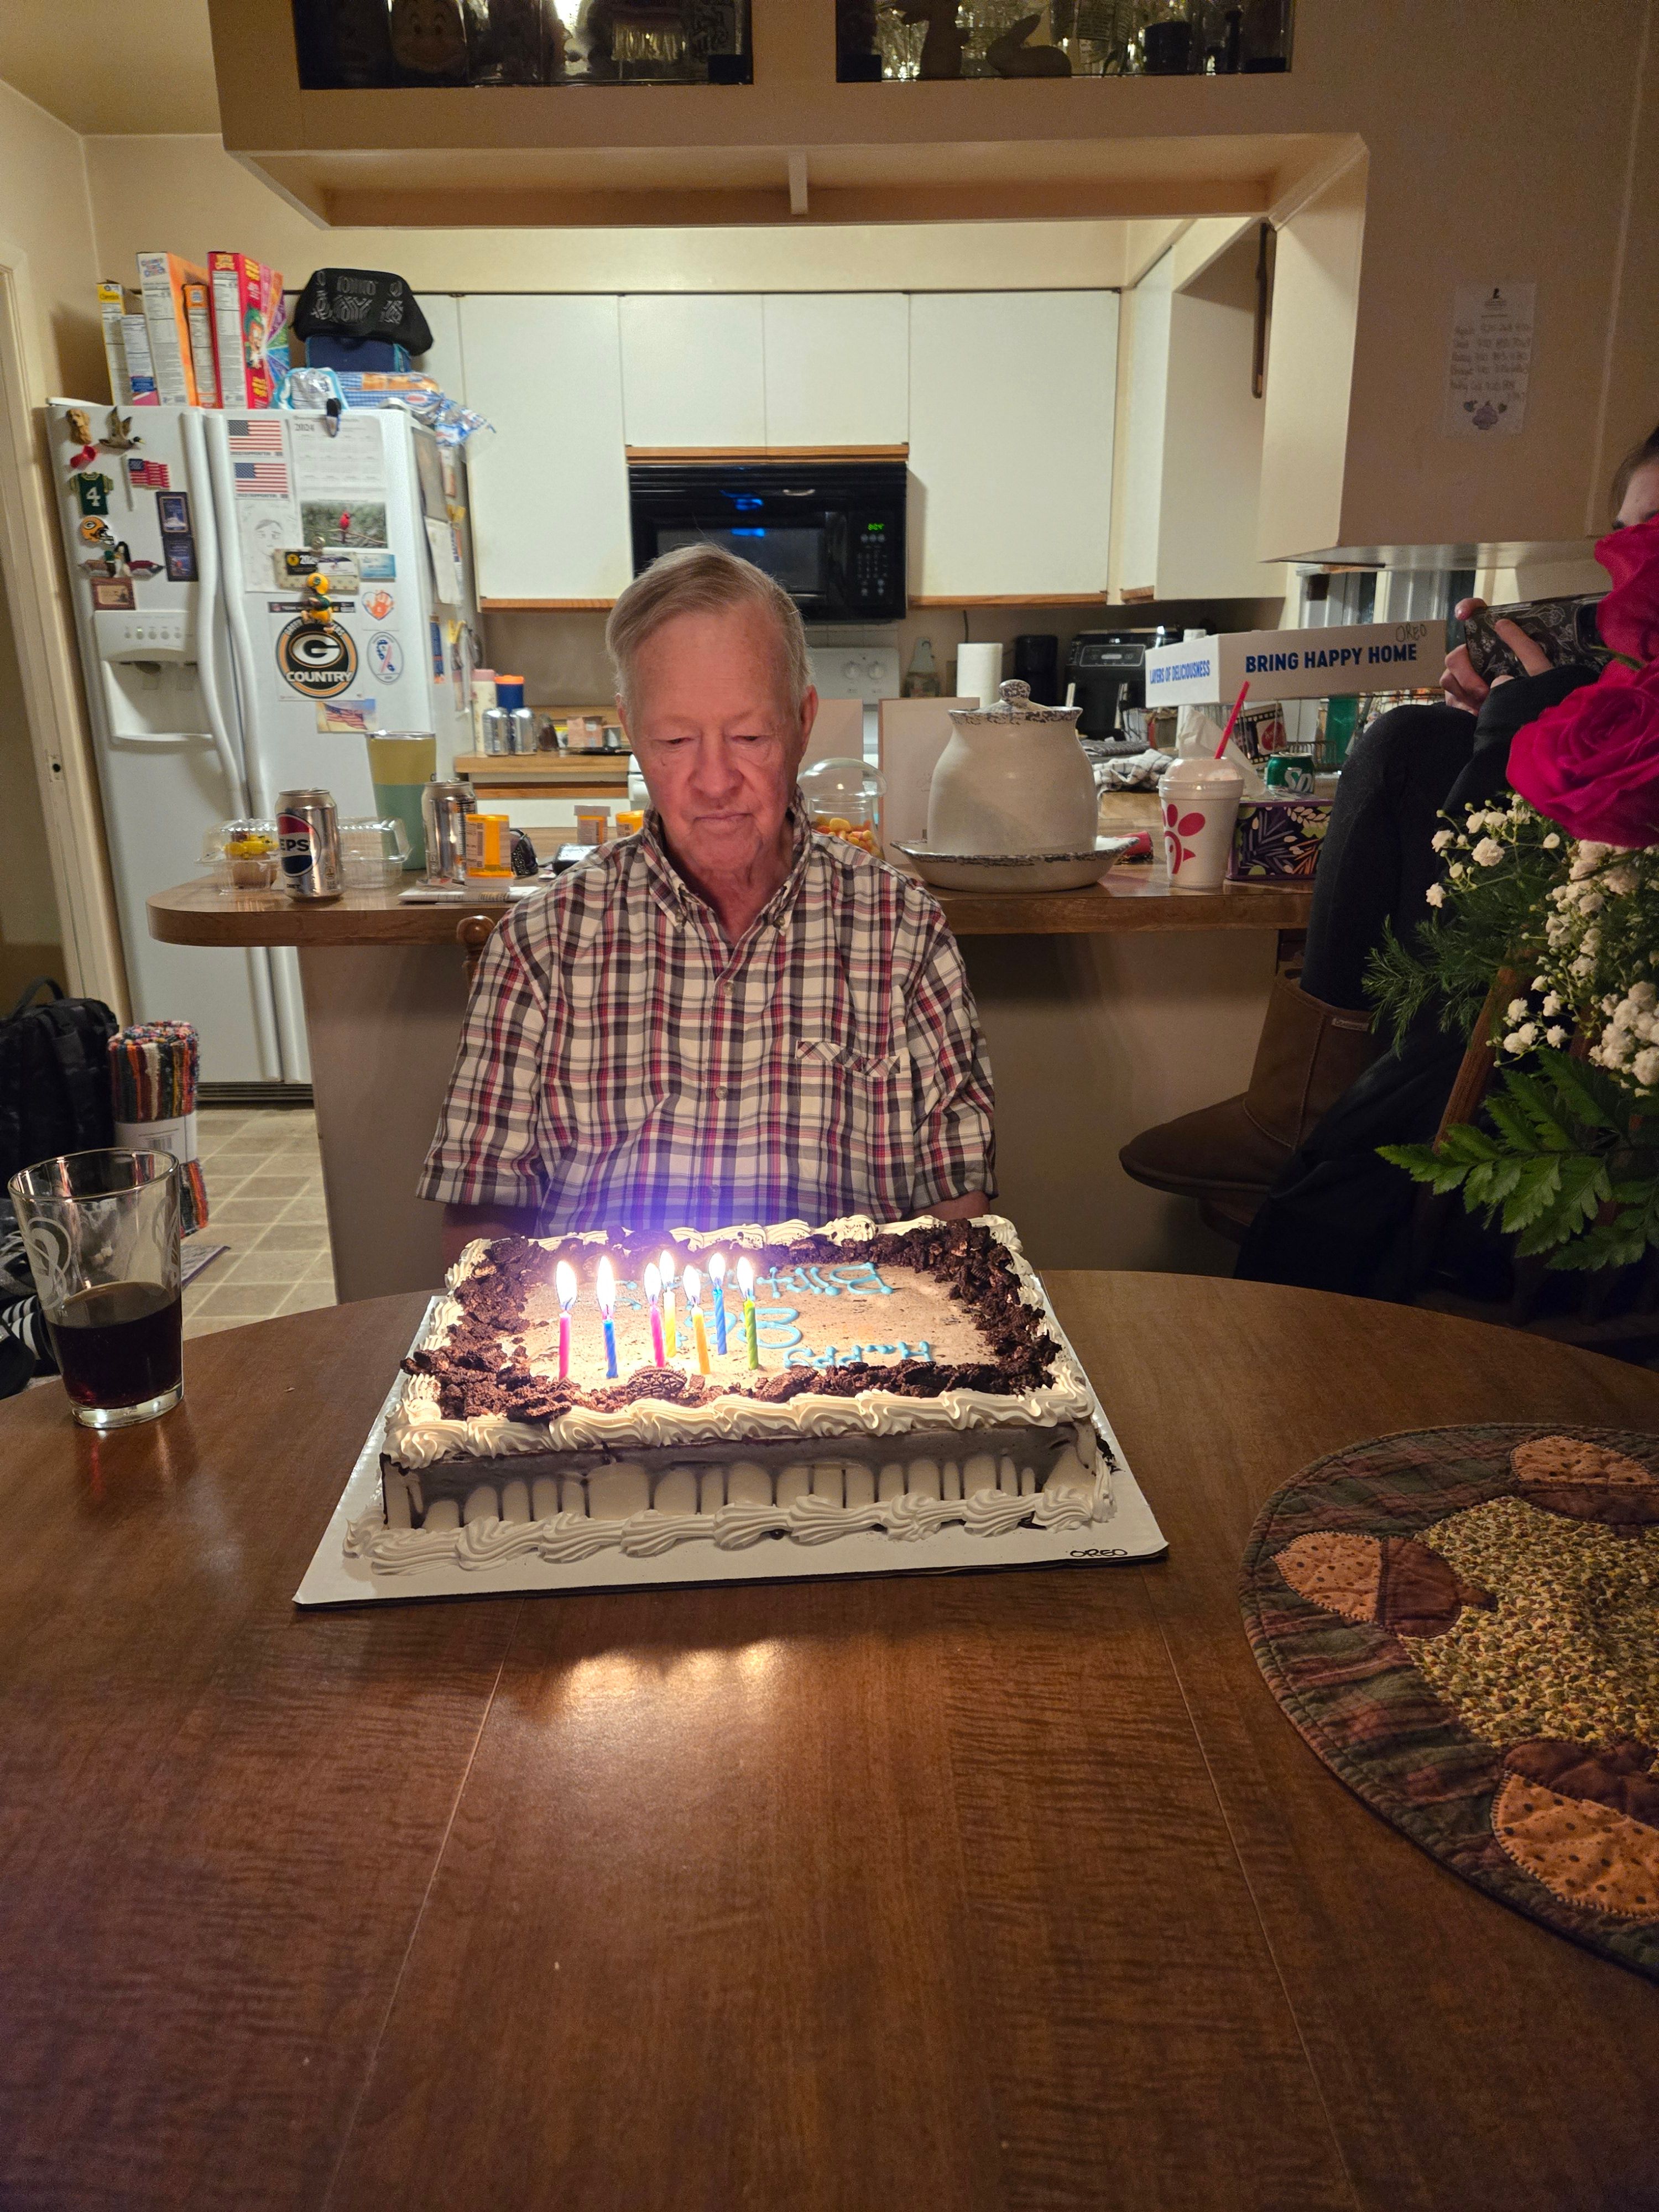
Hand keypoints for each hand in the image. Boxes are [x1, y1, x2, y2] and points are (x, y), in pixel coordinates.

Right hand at [1440, 600, 1554, 710]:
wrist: (1532, 721)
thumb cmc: (1539, 692)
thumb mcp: (1540, 668)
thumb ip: (1525, 648)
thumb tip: (1501, 627)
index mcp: (1496, 640)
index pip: (1476, 611)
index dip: (1467, 607)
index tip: (1463, 615)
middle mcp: (1477, 654)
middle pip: (1456, 655)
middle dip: (1467, 675)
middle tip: (1483, 692)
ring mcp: (1466, 676)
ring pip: (1448, 678)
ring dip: (1465, 693)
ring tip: (1484, 706)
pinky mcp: (1460, 696)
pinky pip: (1450, 699)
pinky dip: (1463, 708)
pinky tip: (1477, 714)